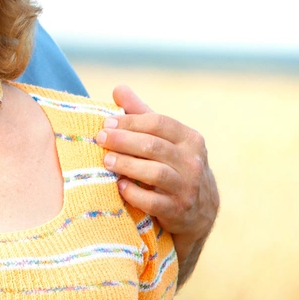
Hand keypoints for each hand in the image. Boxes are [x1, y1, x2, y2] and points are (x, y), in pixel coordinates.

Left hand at [95, 85, 218, 285]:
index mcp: (189, 139)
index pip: (158, 123)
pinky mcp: (178, 210)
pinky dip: (135, 193)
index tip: (106, 123)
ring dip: (127, 165)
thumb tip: (118, 88)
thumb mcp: (164, 139)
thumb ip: (141, 115)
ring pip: (156, 172)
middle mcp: (193, 162)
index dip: (130, 121)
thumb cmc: (172, 166)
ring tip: (106, 160)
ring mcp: (187, 187)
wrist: (199, 211)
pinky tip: (119, 186)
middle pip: (154, 146)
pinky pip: (154, 202)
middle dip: (123, 140)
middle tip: (99, 138)